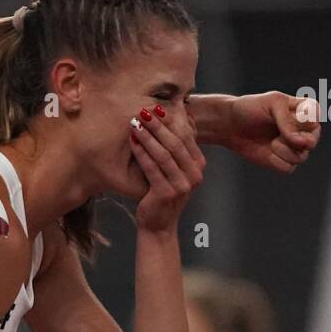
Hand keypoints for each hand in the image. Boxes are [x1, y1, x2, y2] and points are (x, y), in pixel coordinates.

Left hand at [130, 106, 204, 231]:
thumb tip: (182, 114)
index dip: (172, 120)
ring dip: (148, 136)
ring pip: (163, 154)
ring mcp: (182, 185)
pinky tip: (132, 141)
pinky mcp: (167, 193)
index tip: (157, 106)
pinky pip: (152, 168)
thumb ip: (178, 147)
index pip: (186, 137)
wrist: (158, 225)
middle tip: (144, 110)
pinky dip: (141, 152)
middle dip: (158, 125)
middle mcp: (194, 175)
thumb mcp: (174, 168)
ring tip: (135, 122)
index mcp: (198, 166)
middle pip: (175, 143)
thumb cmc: (162, 192)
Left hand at [223, 92, 320, 172]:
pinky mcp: (283, 161)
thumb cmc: (251, 109)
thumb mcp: (271, 104)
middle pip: (312, 142)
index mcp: (305, 111)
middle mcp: (303, 130)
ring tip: (271, 142)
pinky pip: (289, 168)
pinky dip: (276, 161)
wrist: (231, 125)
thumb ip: (287, 119)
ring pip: (301, 157)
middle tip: (278, 135)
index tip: (284, 115)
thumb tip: (300, 142)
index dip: (301, 122)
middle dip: (293, 141)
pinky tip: (268, 152)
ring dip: (283, 151)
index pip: (315, 119)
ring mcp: (294, 147)